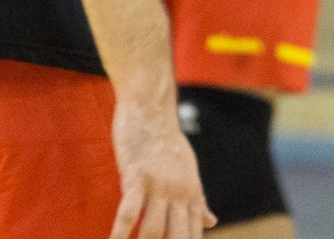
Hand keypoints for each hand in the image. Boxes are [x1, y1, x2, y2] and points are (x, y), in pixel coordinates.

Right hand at [109, 95, 213, 238]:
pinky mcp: (137, 176)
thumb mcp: (189, 171)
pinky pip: (128, 213)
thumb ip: (198, 199)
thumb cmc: (167, 140)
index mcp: (192, 195)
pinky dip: (120, 235)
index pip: (192, 237)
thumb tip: (213, 222)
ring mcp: (158, 186)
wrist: (151, 107)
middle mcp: (179, 194)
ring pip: (152, 231)